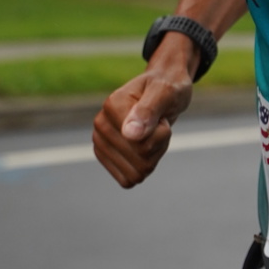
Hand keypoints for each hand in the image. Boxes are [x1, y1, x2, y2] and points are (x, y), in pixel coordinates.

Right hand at [92, 65, 192, 188]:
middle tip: (158, 123)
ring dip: (153, 156)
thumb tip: (129, 134)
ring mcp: (101, 142)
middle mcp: (101, 125)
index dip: (162, 132)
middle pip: (141, 160)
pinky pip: (129, 179)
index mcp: (112, 106)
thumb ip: (148, 111)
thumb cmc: (166, 88)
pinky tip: (145, 147)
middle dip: (159, 144)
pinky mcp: (104, 156)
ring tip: (152, 132)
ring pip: (137, 172)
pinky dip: (143, 167)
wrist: (162, 91)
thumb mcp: (165, 92)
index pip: (144, 144)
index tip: (160, 112)